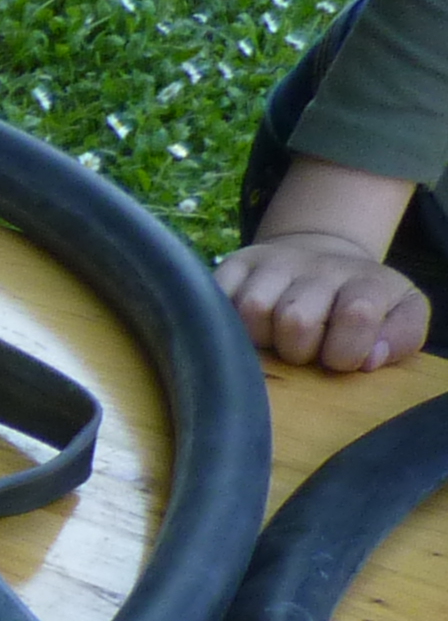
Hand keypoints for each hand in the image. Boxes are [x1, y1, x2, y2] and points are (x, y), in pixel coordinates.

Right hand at [219, 233, 431, 372]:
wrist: (322, 262)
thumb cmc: (358, 306)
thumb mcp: (401, 315)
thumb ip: (403, 336)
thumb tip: (372, 358)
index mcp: (365, 281)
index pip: (357, 314)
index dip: (344, 351)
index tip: (339, 356)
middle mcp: (319, 266)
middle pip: (295, 319)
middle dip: (296, 350)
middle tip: (302, 350)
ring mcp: (273, 263)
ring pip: (251, 309)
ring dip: (257, 339)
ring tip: (271, 340)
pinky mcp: (236, 264)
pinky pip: (216, 296)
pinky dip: (222, 319)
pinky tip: (242, 327)